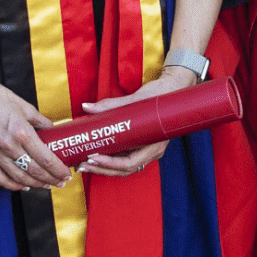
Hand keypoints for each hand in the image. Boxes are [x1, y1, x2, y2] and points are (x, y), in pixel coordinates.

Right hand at [0, 52, 70, 191]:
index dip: (57, 170)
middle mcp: (9, 146)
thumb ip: (41, 121)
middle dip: (50, 179)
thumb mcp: (26, 107)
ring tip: (46, 185)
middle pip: (34, 171)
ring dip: (35, 184)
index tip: (66, 174)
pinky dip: (12, 185)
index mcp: (22, 132)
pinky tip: (22, 186)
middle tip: (60, 182)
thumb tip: (52, 129)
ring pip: (18, 177)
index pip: (45, 158)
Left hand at [77, 66, 194, 177]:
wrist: (174, 88)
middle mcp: (152, 151)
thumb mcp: (136, 99)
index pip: (130, 163)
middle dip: (103, 169)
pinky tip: (97, 157)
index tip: (94, 158)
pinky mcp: (142, 145)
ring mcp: (147, 150)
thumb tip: (86, 107)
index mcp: (155, 144)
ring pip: (124, 167)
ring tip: (85, 164)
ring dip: (104, 168)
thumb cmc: (160, 94)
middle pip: (125, 169)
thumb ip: (111, 105)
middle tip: (83, 164)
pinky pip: (126, 158)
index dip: (110, 163)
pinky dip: (111, 160)